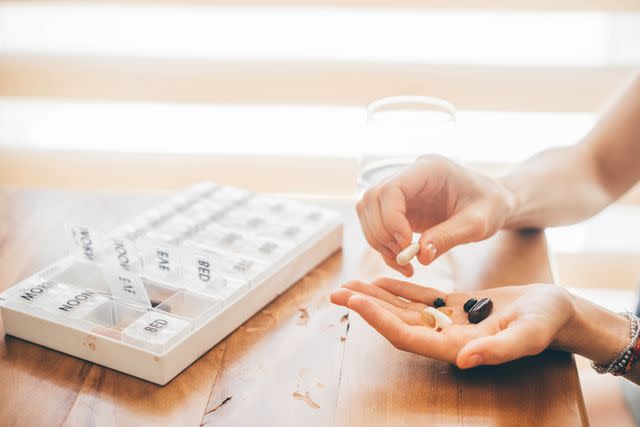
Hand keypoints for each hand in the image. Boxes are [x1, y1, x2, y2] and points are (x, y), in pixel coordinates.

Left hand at [330, 278, 575, 367]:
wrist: (558, 311)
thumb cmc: (548, 323)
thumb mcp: (528, 335)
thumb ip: (498, 350)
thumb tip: (464, 360)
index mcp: (457, 346)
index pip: (407, 336)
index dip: (379, 320)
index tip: (354, 302)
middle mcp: (446, 336)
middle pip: (396, 323)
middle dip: (366, 308)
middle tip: (336, 293)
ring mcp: (448, 321)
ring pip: (404, 310)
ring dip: (376, 297)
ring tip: (349, 284)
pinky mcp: (455, 307)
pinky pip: (421, 298)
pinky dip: (399, 289)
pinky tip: (381, 279)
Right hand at [356, 155, 513, 275]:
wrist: (492, 202)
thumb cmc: (490, 206)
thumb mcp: (478, 224)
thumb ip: (450, 236)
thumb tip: (421, 256)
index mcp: (429, 169)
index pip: (392, 188)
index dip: (391, 219)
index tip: (407, 244)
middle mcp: (409, 175)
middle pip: (372, 199)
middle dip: (381, 233)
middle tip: (405, 258)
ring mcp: (401, 190)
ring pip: (367, 211)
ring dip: (378, 241)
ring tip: (404, 262)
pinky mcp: (398, 206)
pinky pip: (376, 224)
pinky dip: (383, 246)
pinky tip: (403, 262)